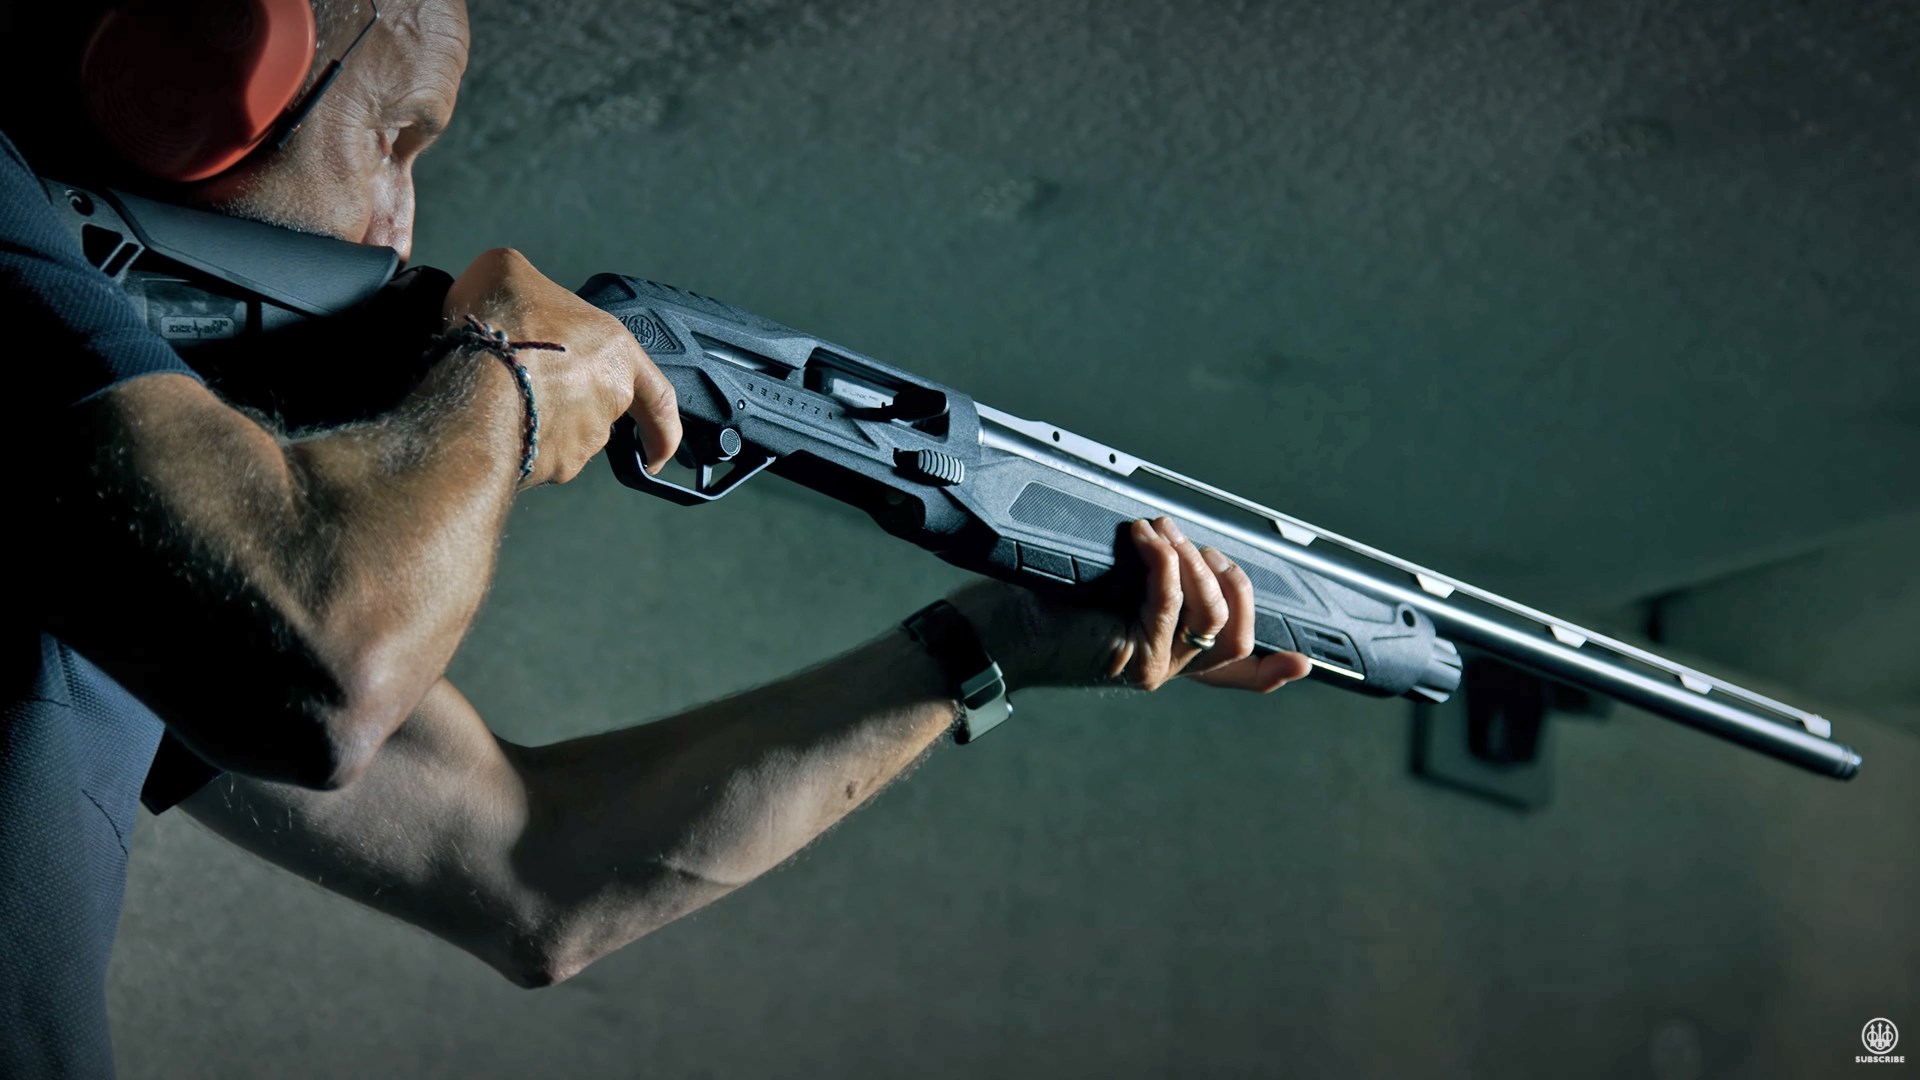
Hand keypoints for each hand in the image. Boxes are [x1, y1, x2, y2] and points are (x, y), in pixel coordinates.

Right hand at [442, 248, 681, 487]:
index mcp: (614, 352)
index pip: (658, 396)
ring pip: (561, 436)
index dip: (662, 427)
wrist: (469, 387)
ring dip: (536, 422)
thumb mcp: (508, 269)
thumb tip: (514, 295)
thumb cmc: (499, 327)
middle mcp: (605, 403)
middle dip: (564, 405)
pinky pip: (533, 457)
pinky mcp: (546, 468)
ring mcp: (578, 442)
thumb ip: (527, 283)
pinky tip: (484, 423)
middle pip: (593, 411)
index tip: (659, 455)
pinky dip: (514, 444)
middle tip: (522, 385)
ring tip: (492, 396)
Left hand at [947, 517, 1312, 692]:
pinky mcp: (1131, 654)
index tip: (1306, 663)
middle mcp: (1165, 667)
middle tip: (1196, 542)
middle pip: (1239, 633)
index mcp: (1166, 654)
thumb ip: (1146, 576)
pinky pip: (1171, 602)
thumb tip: (1174, 535)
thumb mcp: (1105, 584)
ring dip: (1194, 562)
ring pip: (1213, 617)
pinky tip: (1144, 537)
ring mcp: (1151, 666)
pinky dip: (1163, 560)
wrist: (994, 628)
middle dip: (1231, 577)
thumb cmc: (1040, 599)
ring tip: (1160, 531)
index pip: (1233, 673)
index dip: (1273, 671)